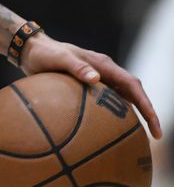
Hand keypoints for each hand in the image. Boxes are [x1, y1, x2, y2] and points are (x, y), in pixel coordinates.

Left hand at [19, 33, 161, 138]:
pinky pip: (106, 103)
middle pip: (134, 94)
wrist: (31, 50)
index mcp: (104, 65)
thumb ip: (76, 66)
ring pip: (123, 99)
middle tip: (155, 136)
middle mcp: (105, 72)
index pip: (133, 85)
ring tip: (138, 137)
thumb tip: (96, 79)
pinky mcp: (88, 87)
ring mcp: (98, 79)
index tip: (154, 124)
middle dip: (147, 113)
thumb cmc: (45, 53)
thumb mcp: (59, 58)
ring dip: (133, 115)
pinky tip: (111, 131)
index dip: (146, 105)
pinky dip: (114, 115)